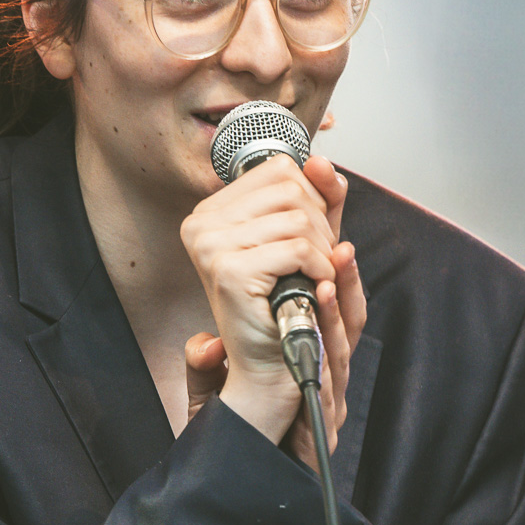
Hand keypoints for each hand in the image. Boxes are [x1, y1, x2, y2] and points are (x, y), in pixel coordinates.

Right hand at [181, 154, 365, 456]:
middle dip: (319, 226)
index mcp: (212, 211)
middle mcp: (202, 224)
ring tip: (310, 278)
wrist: (273, 364)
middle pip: (291, 188)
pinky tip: (310, 289)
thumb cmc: (286, 304)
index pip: (280, 168)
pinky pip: (298, 248)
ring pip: (298, 218)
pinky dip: (319, 269)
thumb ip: (317, 196)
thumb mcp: (306, 238)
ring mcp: (211, 246)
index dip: (311, 198)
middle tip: (312, 264)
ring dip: (321, 251)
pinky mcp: (229, 270)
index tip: (308, 235)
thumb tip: (319, 160)